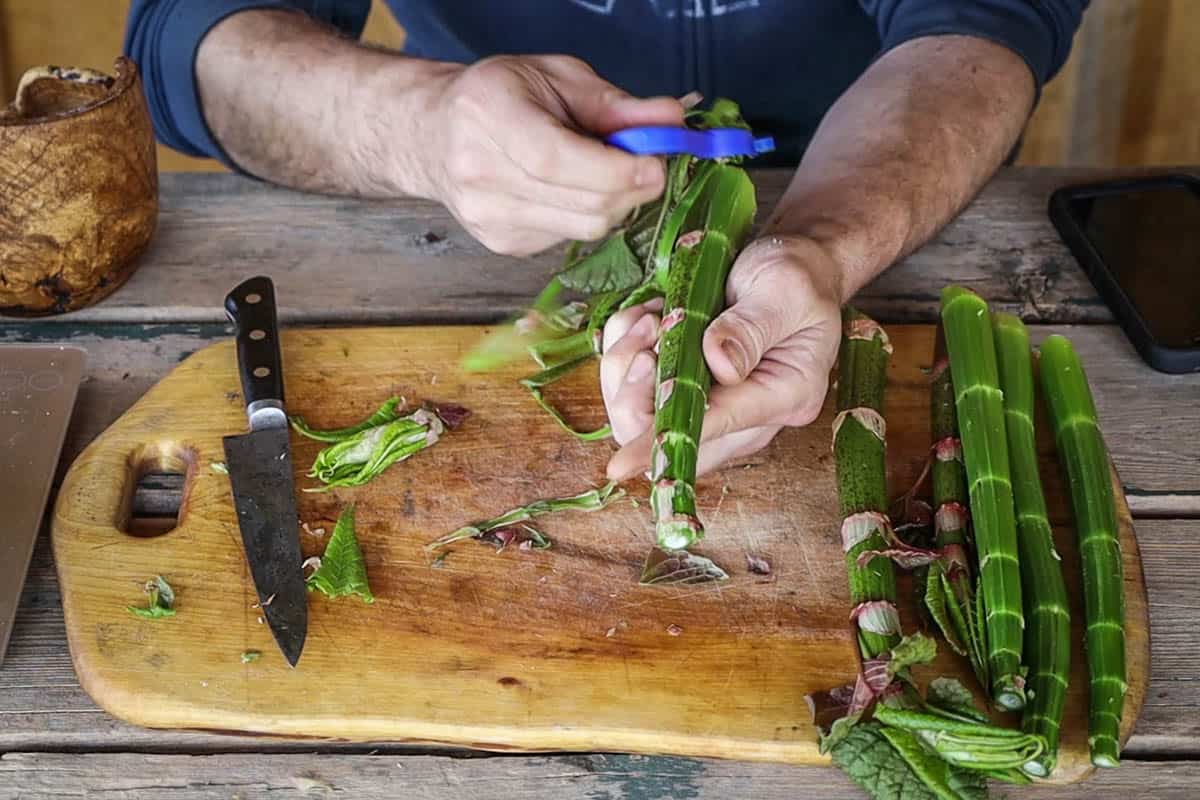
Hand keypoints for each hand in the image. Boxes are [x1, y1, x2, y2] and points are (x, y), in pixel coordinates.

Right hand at [411, 55, 682, 255]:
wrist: (433, 134)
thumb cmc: (499, 96)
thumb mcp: (556, 77)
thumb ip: (615, 104)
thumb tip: (673, 121)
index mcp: (487, 114)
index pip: (557, 160)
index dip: (616, 170)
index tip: (655, 164)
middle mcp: (479, 172)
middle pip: (579, 204)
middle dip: (630, 189)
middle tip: (650, 166)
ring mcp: (487, 217)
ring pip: (582, 228)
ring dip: (613, 204)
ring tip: (607, 172)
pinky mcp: (501, 245)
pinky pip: (568, 237)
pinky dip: (586, 215)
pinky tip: (572, 190)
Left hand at [601, 235, 843, 479]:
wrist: (797, 269)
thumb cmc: (799, 279)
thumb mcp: (784, 290)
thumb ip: (751, 327)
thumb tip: (718, 364)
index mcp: (781, 395)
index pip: (712, 429)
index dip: (660, 442)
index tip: (619, 464)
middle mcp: (745, 415)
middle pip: (667, 436)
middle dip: (632, 391)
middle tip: (649, 329)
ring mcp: (712, 405)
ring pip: (639, 414)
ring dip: (626, 361)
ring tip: (654, 315)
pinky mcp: (686, 389)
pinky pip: (632, 386)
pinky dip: (625, 347)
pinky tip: (651, 317)